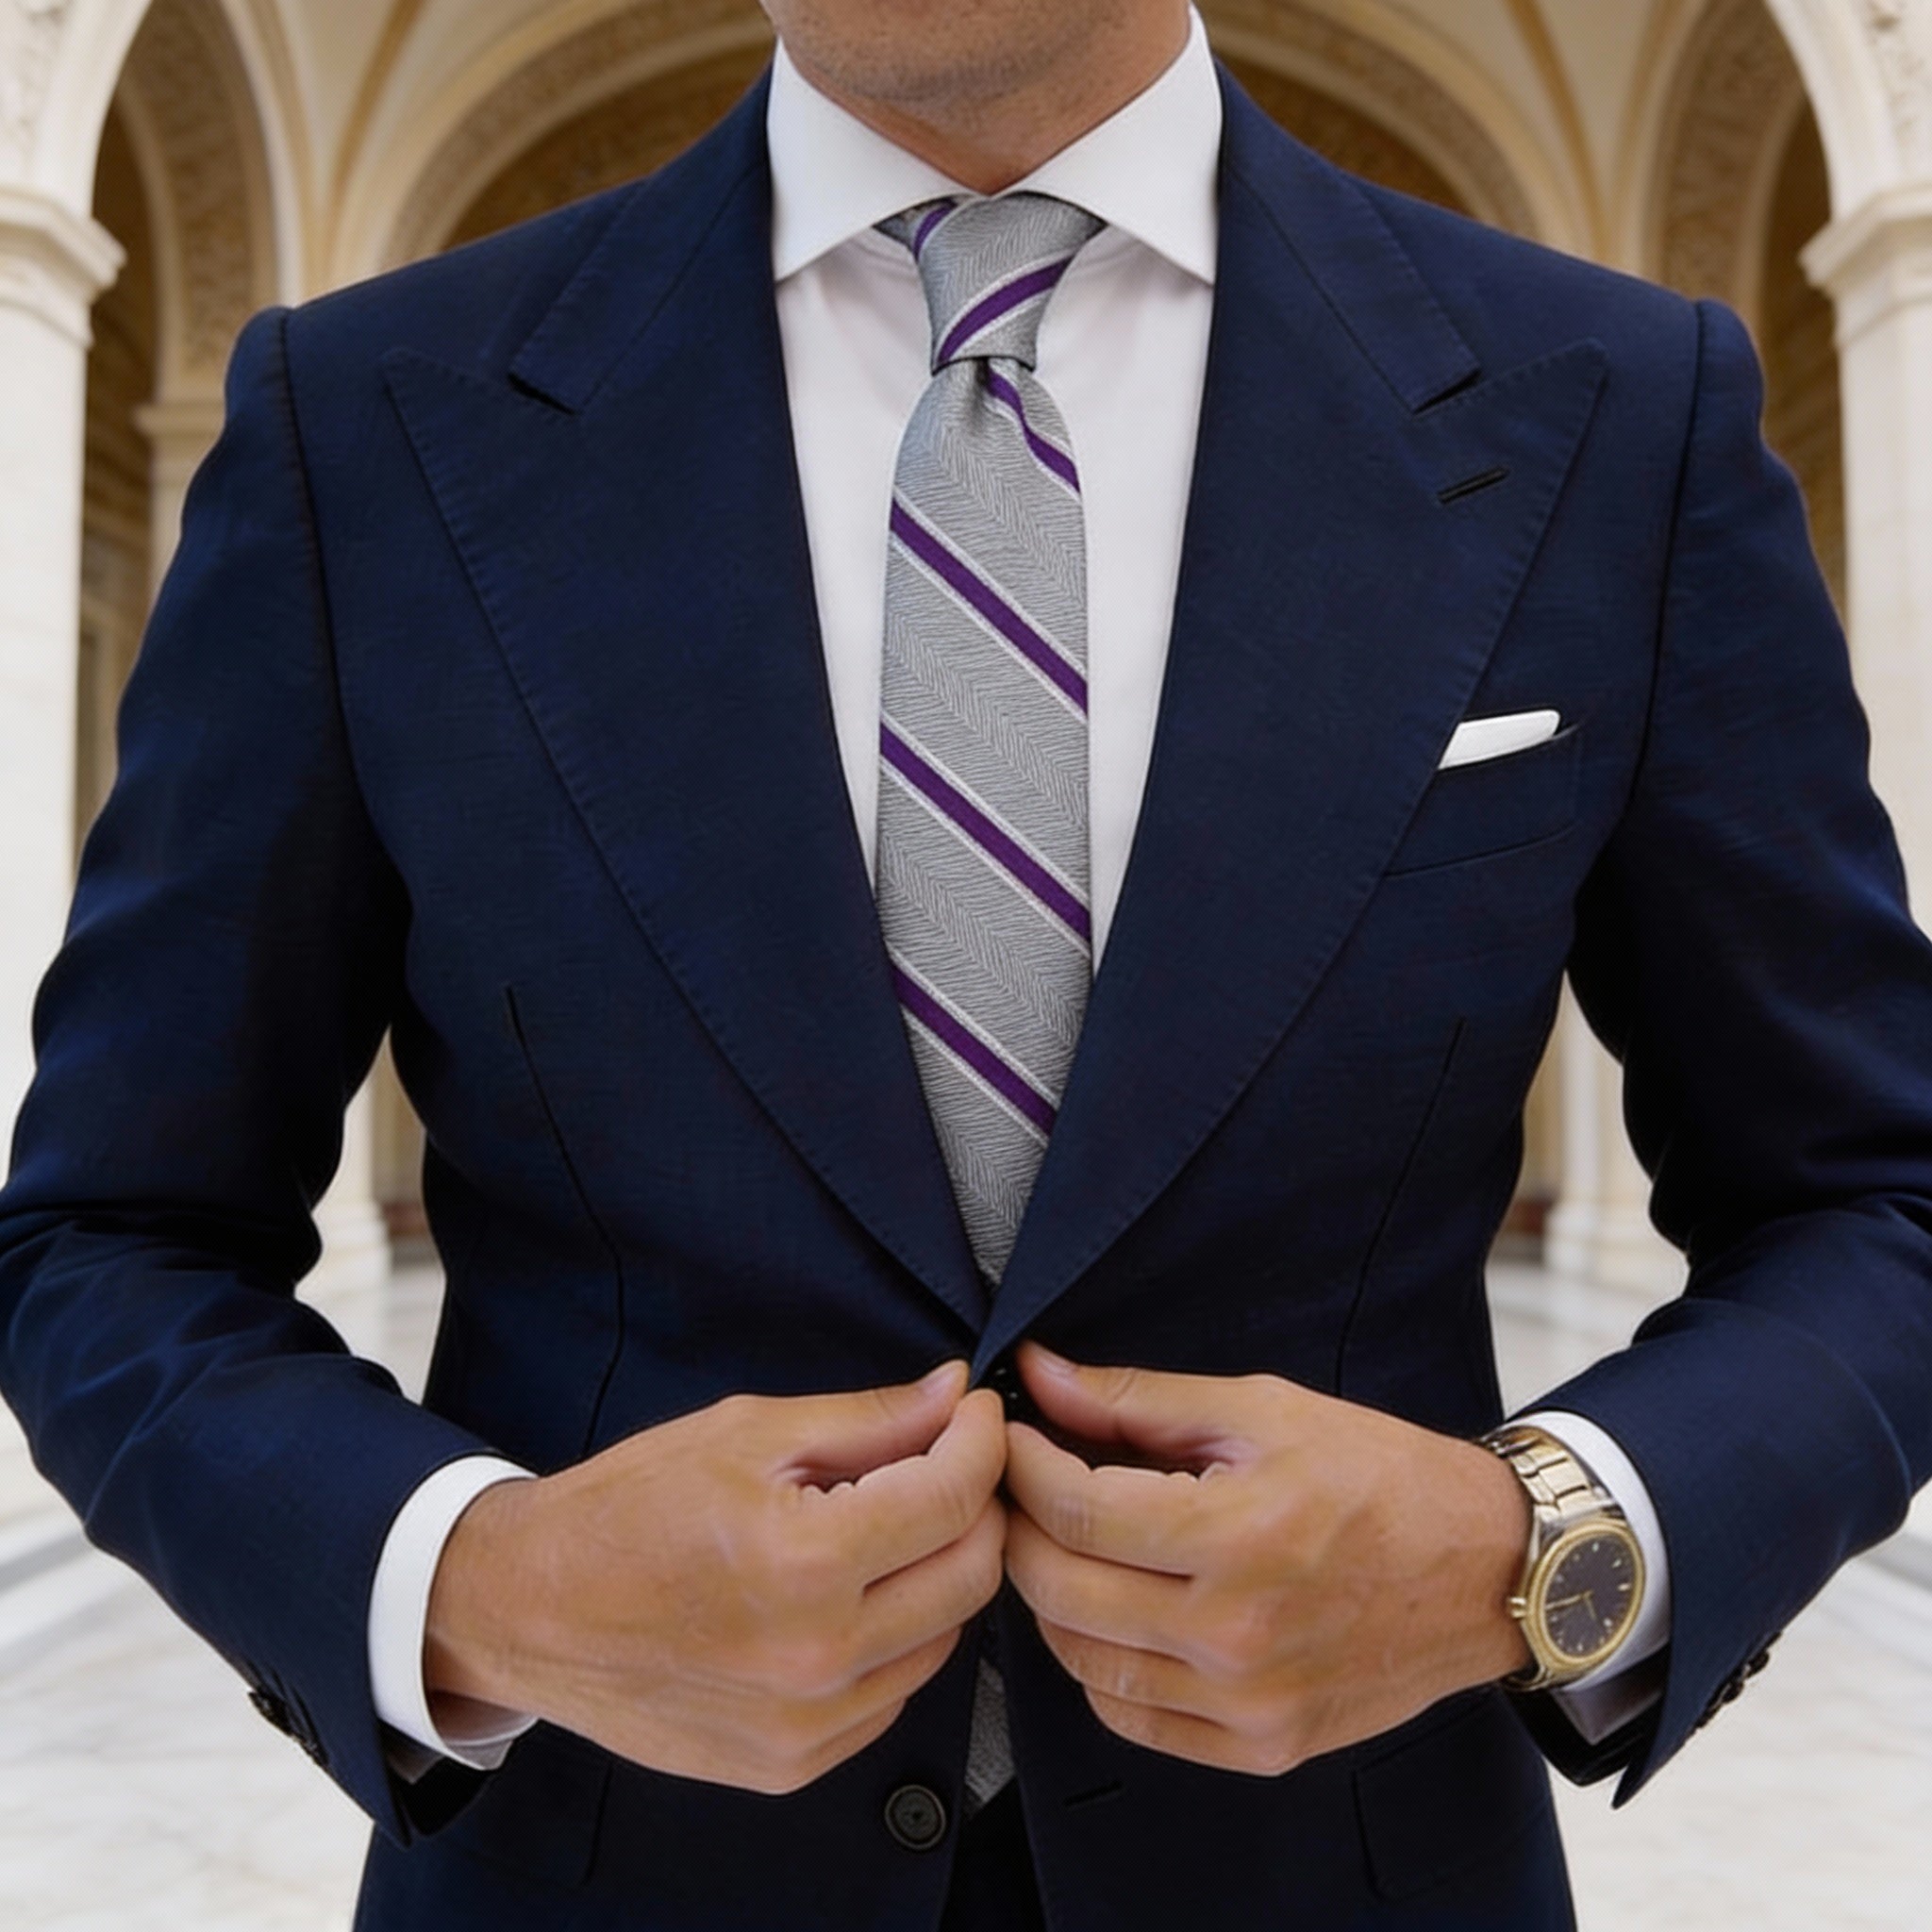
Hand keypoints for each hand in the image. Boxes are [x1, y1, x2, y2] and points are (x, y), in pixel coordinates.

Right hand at [424, 1363, 1006, 1793]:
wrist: (530, 1610)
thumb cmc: (627, 1509)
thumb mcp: (747, 1433)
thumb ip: (867, 1419)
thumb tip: (954, 1395)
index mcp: (805, 1561)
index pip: (953, 1497)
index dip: (982, 1441)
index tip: (976, 1413)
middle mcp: (817, 1655)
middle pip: (971, 1574)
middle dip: (976, 1504)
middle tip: (946, 1462)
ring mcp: (807, 1724)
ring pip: (945, 1639)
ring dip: (937, 1573)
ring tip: (887, 1528)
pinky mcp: (793, 1764)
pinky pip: (893, 1693)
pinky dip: (894, 1639)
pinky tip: (848, 1596)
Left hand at [1002, 1345, 1531, 1776]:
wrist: (1485, 1569)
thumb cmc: (1380, 1476)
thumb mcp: (1262, 1410)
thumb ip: (1139, 1400)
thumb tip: (1040, 1374)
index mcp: (1240, 1535)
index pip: (1076, 1510)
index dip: (1022, 1465)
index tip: (1011, 1434)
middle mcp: (1237, 1634)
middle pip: (1061, 1589)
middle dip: (1020, 1526)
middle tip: (1021, 1485)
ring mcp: (1247, 1703)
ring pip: (1081, 1661)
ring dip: (1051, 1597)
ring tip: (1064, 1543)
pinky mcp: (1261, 1746)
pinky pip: (1132, 1718)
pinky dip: (1099, 1665)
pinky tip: (1113, 1611)